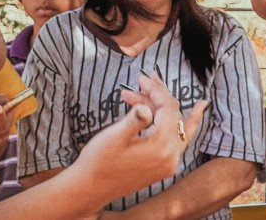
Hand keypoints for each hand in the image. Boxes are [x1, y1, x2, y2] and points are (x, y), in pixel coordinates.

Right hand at [71, 72, 208, 195]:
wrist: (90, 188)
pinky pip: (174, 139)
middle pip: (174, 116)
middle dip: (158, 95)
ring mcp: (168, 163)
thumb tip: (147, 107)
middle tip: (144, 78)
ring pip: (175, 126)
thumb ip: (135, 119)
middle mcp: (171, 157)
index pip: (168, 109)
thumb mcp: (114, 137)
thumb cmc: (99, 162)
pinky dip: (166, 122)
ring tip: (140, 92)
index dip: (156, 90)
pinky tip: (172, 110)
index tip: (142, 77)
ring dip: (159, 107)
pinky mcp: (162, 166)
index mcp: (162, 148)